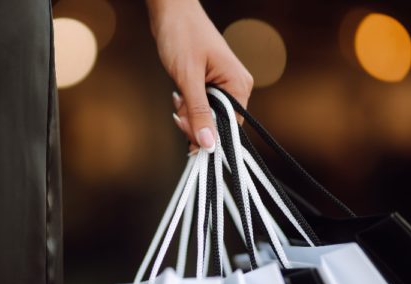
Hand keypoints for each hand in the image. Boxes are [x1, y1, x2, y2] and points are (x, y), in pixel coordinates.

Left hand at [146, 0, 253, 152]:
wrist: (171, 12)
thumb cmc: (182, 36)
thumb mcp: (188, 78)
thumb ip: (199, 112)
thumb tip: (208, 143)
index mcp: (239, 85)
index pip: (232, 127)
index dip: (210, 135)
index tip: (188, 135)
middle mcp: (237, 86)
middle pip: (219, 123)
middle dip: (195, 122)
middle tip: (179, 112)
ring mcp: (224, 85)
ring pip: (207, 116)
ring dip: (189, 114)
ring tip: (177, 97)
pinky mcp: (211, 83)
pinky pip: (202, 106)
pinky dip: (188, 106)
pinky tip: (178, 96)